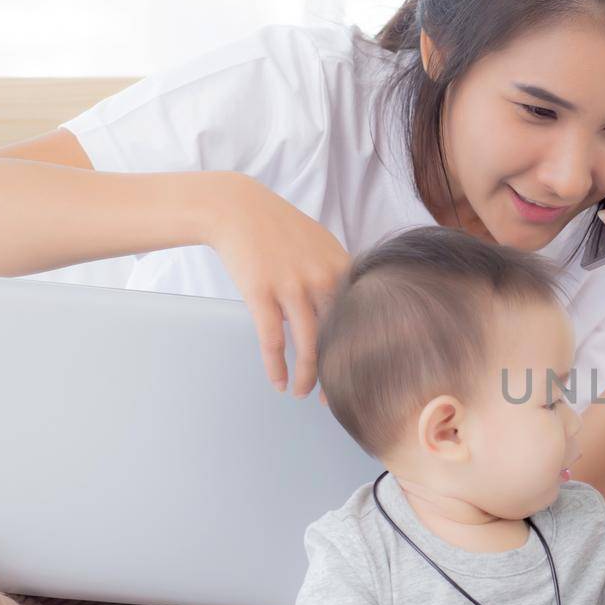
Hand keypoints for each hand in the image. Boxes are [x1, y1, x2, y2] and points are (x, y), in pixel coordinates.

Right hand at [203, 173, 350, 396]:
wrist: (237, 208)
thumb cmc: (281, 230)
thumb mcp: (321, 246)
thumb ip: (339, 277)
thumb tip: (350, 311)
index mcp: (342, 268)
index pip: (363, 318)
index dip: (365, 349)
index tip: (367, 372)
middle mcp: (323, 278)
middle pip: (340, 336)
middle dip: (340, 371)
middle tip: (340, 396)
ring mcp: (292, 286)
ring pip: (308, 344)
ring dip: (308, 376)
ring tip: (302, 393)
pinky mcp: (261, 293)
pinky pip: (273, 340)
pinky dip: (276, 366)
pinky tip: (278, 382)